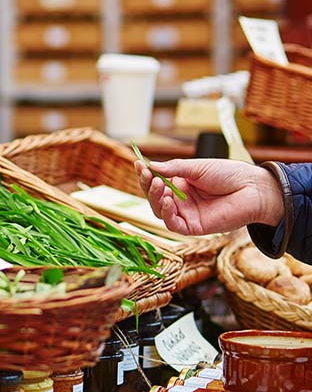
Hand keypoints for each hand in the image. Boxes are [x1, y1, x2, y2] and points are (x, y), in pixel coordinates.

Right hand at [135, 158, 284, 234]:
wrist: (253, 188)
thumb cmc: (228, 175)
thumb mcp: (197, 167)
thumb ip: (174, 168)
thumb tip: (151, 166)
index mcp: (180, 184)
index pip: (156, 181)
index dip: (146, 175)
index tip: (139, 164)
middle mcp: (180, 200)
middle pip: (154, 197)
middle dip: (148, 185)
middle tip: (148, 175)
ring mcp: (186, 214)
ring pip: (160, 211)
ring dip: (155, 198)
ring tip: (158, 185)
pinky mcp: (193, 227)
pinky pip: (173, 224)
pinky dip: (167, 214)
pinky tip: (169, 201)